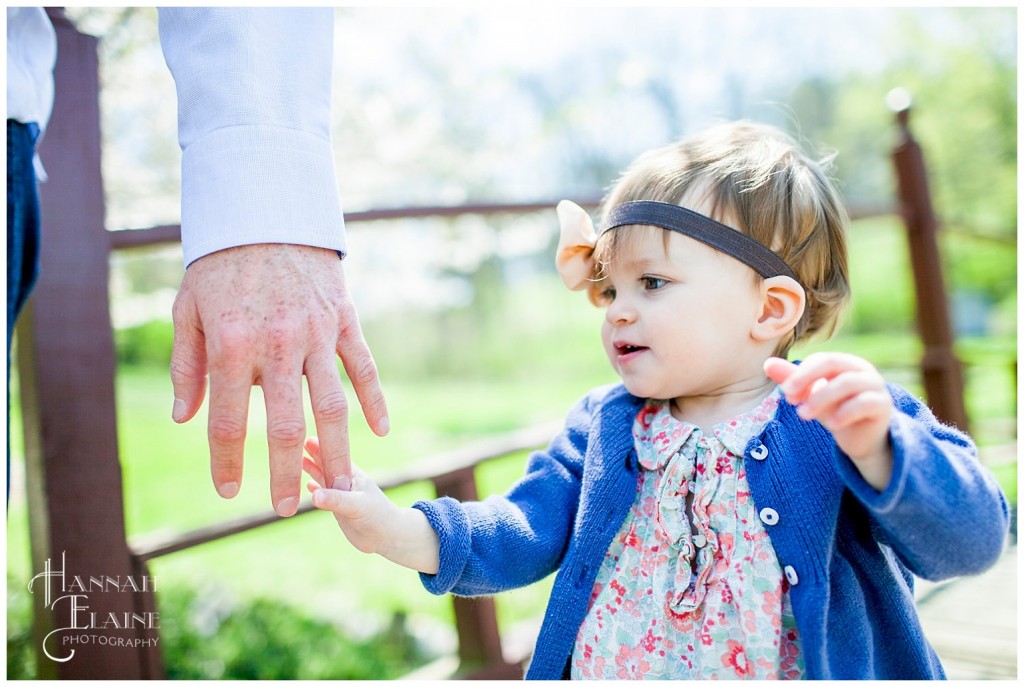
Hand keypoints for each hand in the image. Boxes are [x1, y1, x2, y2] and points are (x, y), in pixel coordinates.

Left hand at [169, 243, 388, 516]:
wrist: (265, 209)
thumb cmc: (220, 265)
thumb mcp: (188, 310)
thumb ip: (188, 366)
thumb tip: (187, 418)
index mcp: (232, 345)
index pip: (228, 420)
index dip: (227, 461)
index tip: (229, 491)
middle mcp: (278, 344)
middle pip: (284, 425)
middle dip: (283, 473)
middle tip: (287, 508)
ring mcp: (317, 333)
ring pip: (331, 405)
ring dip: (335, 450)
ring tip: (338, 485)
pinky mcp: (344, 320)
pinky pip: (365, 367)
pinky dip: (375, 400)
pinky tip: (379, 432)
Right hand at [304, 437, 438, 573]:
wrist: (386, 536)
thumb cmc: (378, 517)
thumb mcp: (357, 506)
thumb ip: (336, 500)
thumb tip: (314, 495)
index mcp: (352, 475)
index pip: (333, 457)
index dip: (320, 448)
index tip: (306, 439)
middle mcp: (346, 482)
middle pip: (326, 465)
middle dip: (313, 455)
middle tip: (297, 443)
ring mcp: (342, 494)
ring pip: (323, 479)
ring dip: (311, 470)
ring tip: (299, 460)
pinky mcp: (339, 508)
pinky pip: (324, 495)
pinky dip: (316, 490)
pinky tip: (308, 485)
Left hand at [764, 353, 893, 490]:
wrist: (861, 438)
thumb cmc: (835, 410)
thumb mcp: (811, 395)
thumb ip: (792, 379)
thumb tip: (767, 364)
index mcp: (844, 362)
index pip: (819, 360)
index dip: (800, 375)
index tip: (787, 395)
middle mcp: (862, 369)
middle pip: (832, 362)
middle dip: (806, 378)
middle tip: (789, 398)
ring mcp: (875, 385)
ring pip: (848, 382)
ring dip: (821, 398)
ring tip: (804, 415)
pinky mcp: (883, 405)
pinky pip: (864, 403)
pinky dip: (844, 413)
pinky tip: (831, 425)